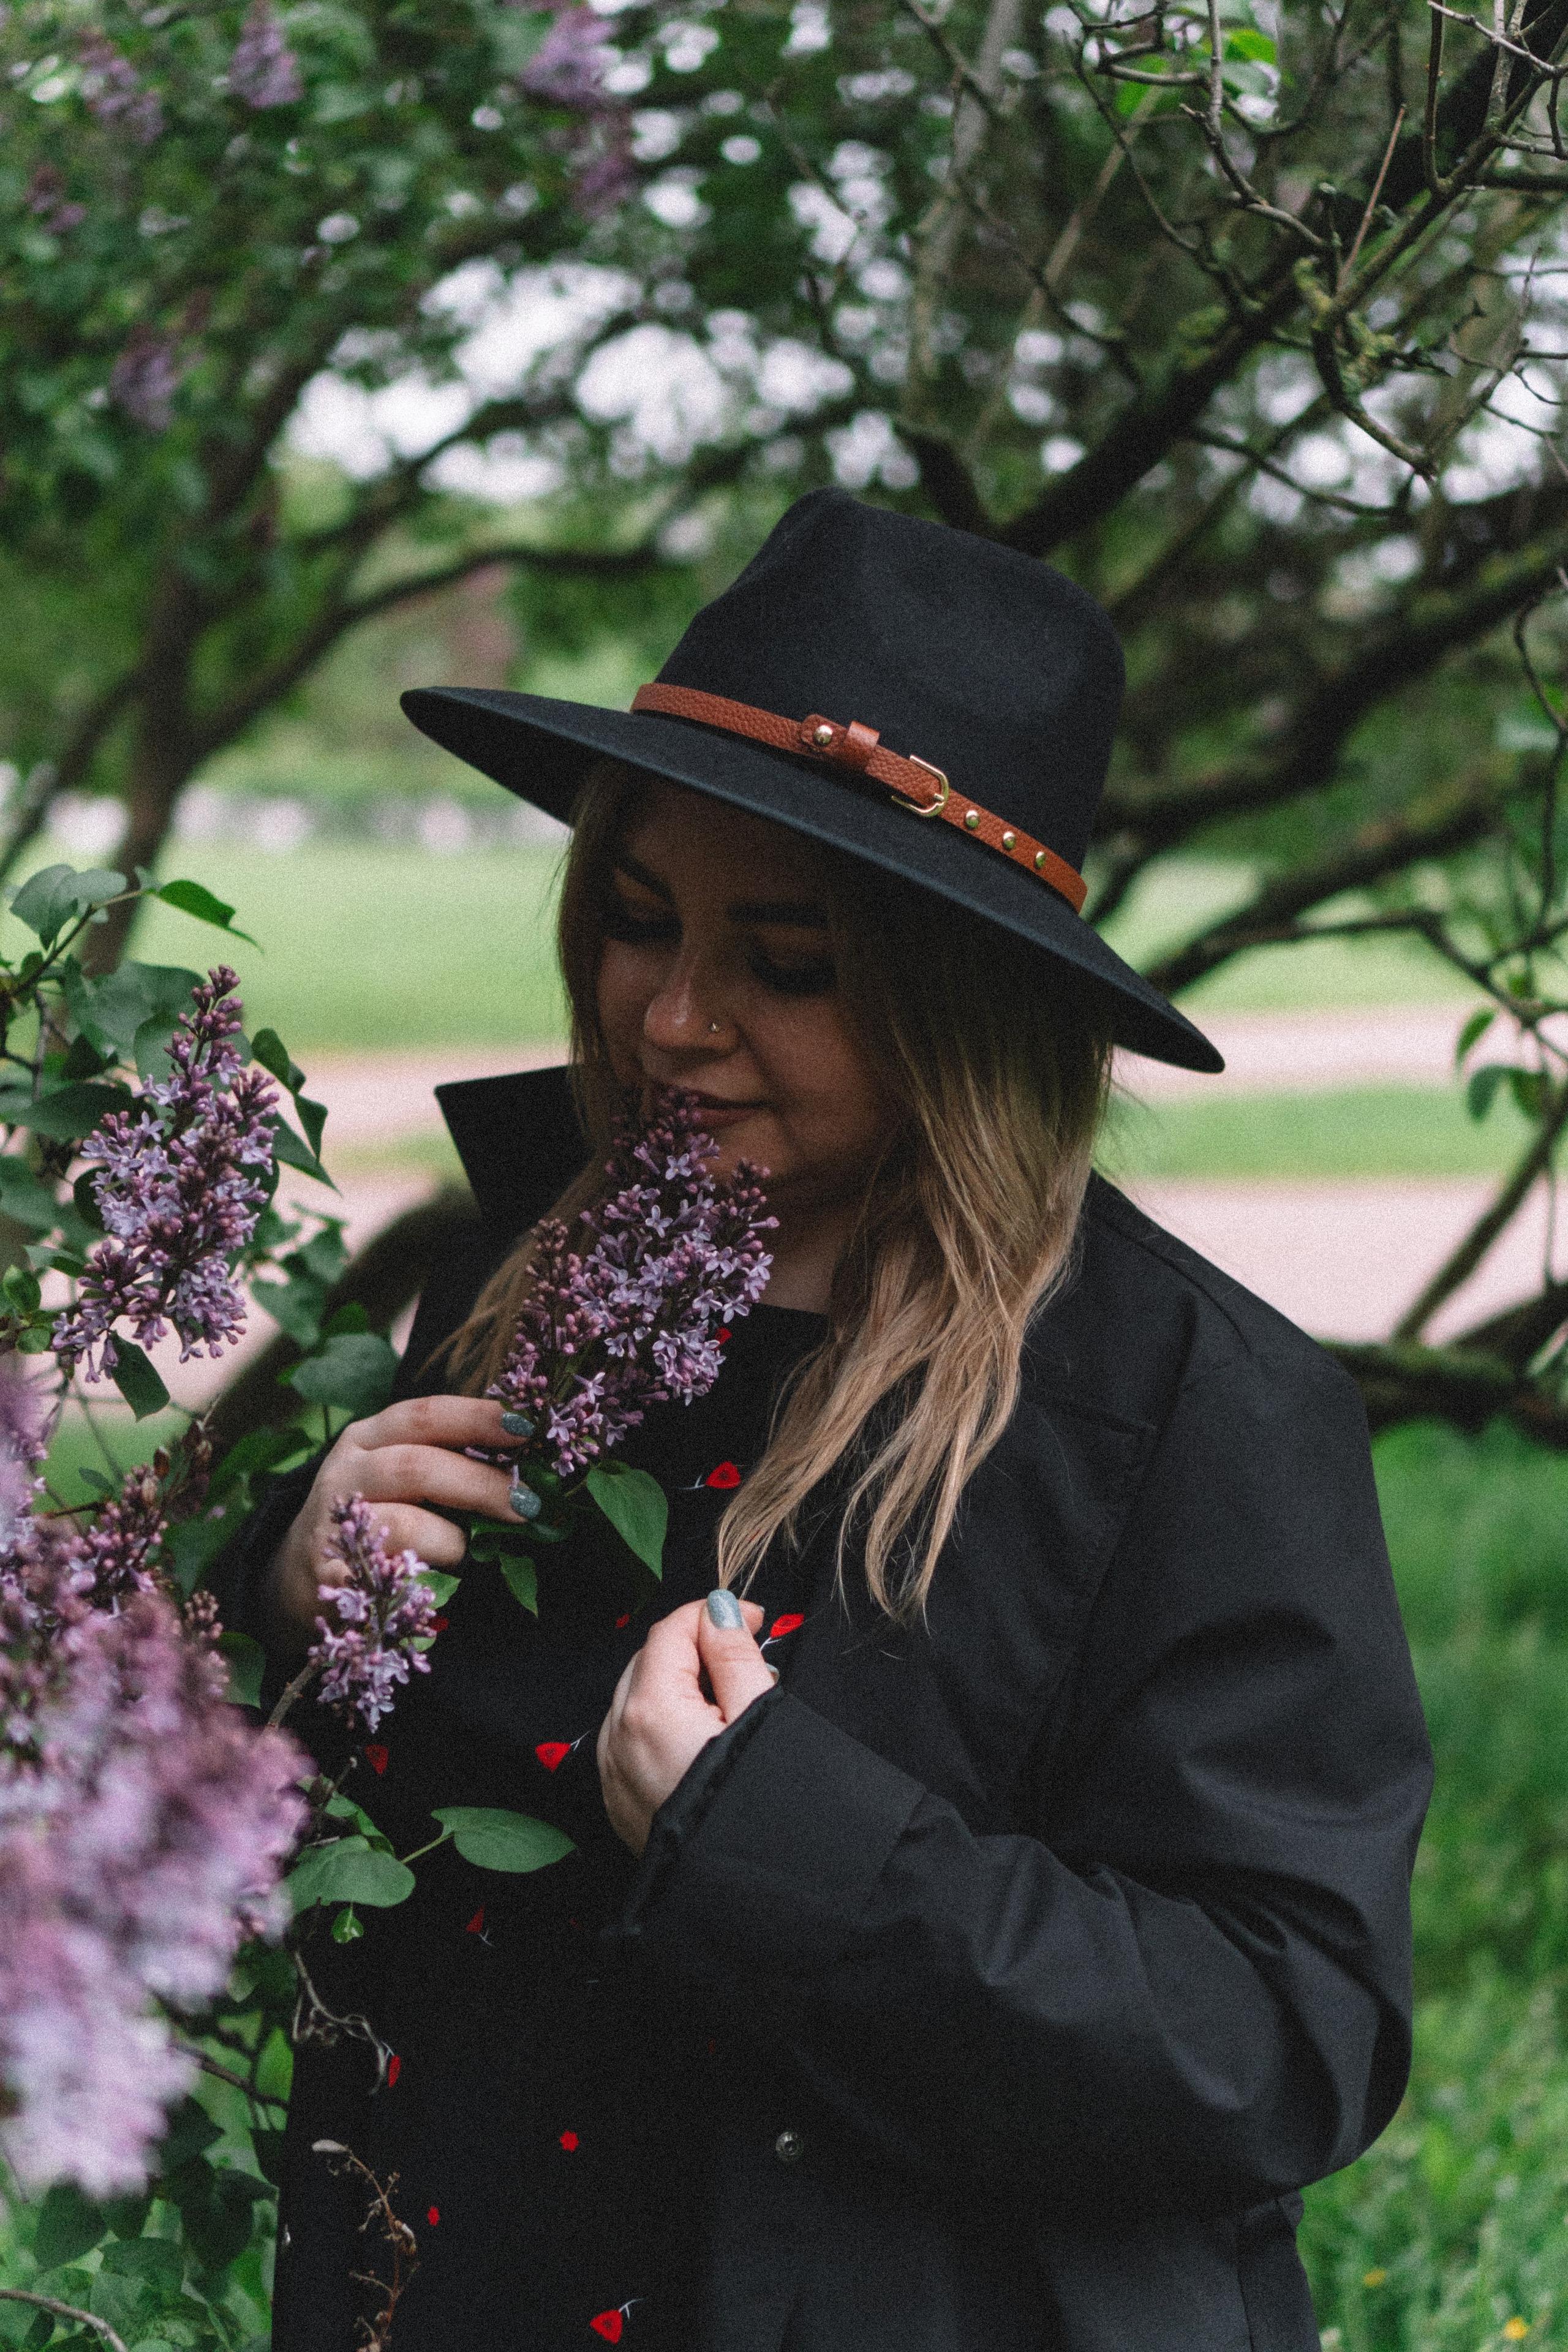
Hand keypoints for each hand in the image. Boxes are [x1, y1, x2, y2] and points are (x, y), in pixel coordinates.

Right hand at [267, 1395, 523, 1651]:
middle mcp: (346, 1472)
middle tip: (528, 1503)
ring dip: (456, 1540)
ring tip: (479, 1550)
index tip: (526, 1429)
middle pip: (417, 1466)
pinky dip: (427, 1580)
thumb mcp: (398, 1478)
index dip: (478, 1418)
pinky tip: (443, 1584)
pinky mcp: (331, 1575)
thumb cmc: (373, 1517)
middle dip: (480, 1484)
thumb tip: (525, 1470)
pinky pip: (392, 1577)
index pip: (425, 1414)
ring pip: (405, 1523)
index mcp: (368, 1438)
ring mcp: (335, 1525)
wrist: (298, 1576)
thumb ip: (447, 1463)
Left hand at [598, 1595, 773, 1854]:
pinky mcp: (619, 1801)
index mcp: (650, 1709)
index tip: (753, 1620)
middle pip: (649, 1660)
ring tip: (728, 1702)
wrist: (748, 1894)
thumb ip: (733, 1656)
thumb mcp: (759, 1717)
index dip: (714, 1614)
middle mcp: (618, 1738)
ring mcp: (613, 1773)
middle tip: (745, 1657)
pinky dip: (659, 1723)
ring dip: (675, 1684)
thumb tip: (718, 1612)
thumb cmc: (762, 1806)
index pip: (670, 1631)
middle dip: (694, 1648)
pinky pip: (629, 1740)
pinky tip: (700, 1739)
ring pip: (635, 1698)